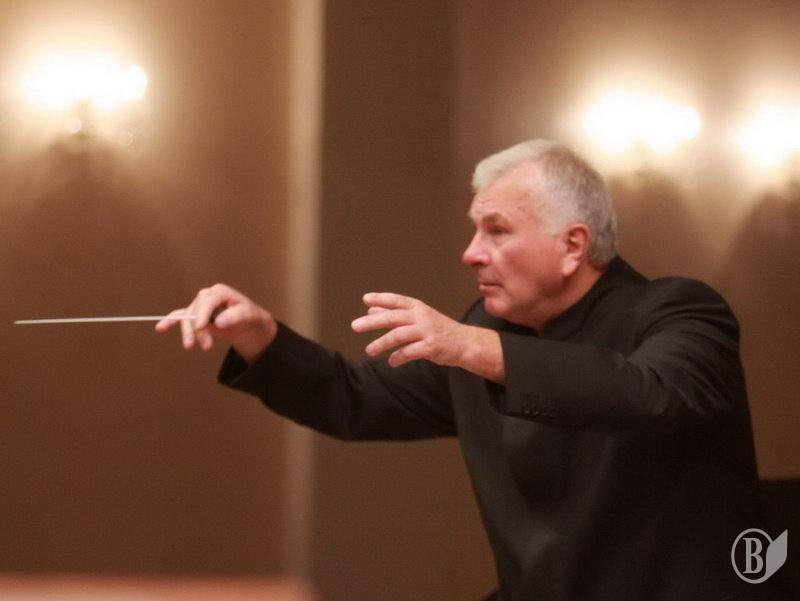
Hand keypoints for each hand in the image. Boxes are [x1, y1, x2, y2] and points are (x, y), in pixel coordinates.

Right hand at [155, 283, 276, 363]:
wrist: (250, 325)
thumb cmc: (250, 317)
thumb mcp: (249, 316)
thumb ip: (235, 317)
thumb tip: (218, 322)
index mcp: (221, 292)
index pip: (208, 301)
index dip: (203, 313)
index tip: (200, 326)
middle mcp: (208, 296)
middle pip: (196, 310)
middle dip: (198, 329)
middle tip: (206, 346)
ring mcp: (200, 306)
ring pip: (187, 317)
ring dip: (188, 332)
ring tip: (191, 346)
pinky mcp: (196, 315)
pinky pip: (181, 316)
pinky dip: (171, 321)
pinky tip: (161, 328)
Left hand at [351, 292, 473, 367]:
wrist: (465, 343)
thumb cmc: (438, 330)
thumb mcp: (419, 318)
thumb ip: (395, 315)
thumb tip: (370, 310)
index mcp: (419, 308)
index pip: (397, 301)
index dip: (381, 299)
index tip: (365, 299)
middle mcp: (422, 317)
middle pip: (393, 317)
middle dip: (372, 322)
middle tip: (355, 326)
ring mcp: (427, 332)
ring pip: (399, 335)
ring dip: (381, 343)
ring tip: (369, 350)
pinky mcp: (431, 347)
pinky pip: (409, 352)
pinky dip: (398, 357)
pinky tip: (391, 362)